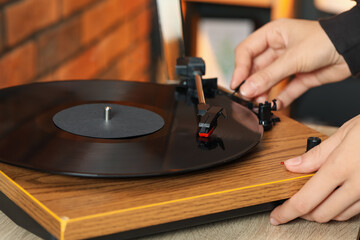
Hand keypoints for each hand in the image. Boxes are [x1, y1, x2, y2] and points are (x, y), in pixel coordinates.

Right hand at [231, 19, 350, 107]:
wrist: (353, 49)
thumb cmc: (326, 40)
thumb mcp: (292, 58)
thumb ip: (268, 76)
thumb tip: (247, 88)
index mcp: (272, 35)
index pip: (246, 51)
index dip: (239, 68)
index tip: (237, 84)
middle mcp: (278, 49)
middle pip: (255, 68)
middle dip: (251, 83)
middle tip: (246, 97)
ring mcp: (288, 64)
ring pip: (268, 81)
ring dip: (263, 93)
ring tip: (259, 103)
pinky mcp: (299, 77)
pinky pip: (285, 90)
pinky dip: (280, 99)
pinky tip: (275, 105)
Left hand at [270, 114, 359, 224]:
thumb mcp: (344, 133)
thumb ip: (316, 154)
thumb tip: (292, 165)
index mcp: (341, 167)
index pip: (305, 200)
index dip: (287, 212)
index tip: (277, 216)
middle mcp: (357, 185)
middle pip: (319, 214)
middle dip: (302, 212)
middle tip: (293, 202)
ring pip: (337, 216)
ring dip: (321, 210)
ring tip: (315, 196)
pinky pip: (355, 211)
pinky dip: (340, 208)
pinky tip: (336, 196)